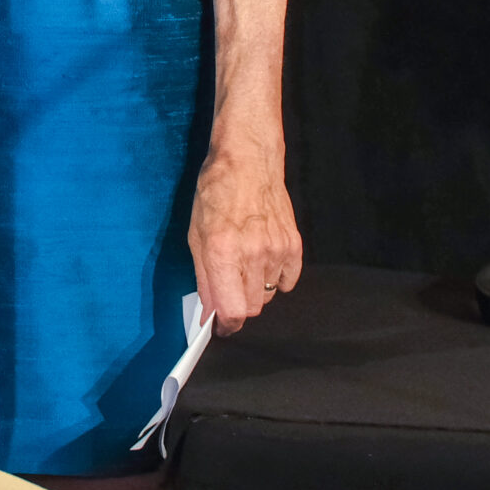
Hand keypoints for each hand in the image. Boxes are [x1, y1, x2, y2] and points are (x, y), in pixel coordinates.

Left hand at [187, 144, 301, 335]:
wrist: (248, 162)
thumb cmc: (215, 194)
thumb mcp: (195, 235)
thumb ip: (203, 277)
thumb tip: (210, 311)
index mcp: (223, 252)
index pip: (233, 310)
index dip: (226, 324)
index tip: (222, 327)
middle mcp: (253, 255)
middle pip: (253, 308)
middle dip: (239, 304)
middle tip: (230, 287)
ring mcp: (277, 250)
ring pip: (269, 295)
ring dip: (256, 288)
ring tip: (245, 263)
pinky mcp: (294, 245)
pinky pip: (288, 281)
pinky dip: (276, 278)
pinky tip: (264, 260)